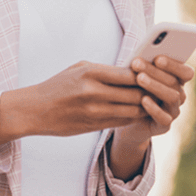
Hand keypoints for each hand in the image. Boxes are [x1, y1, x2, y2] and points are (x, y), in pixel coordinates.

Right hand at [0, 61, 148, 147]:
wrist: (36, 110)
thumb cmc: (59, 85)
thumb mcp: (80, 69)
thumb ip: (105, 70)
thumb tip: (133, 70)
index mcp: (91, 73)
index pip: (130, 74)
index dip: (145, 75)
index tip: (152, 74)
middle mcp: (94, 92)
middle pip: (135, 93)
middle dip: (149, 92)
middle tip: (159, 90)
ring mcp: (94, 111)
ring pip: (133, 110)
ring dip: (144, 107)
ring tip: (152, 102)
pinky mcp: (94, 126)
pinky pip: (122, 122)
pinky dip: (132, 117)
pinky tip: (137, 112)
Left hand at [119, 54, 193, 144]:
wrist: (126, 118)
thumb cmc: (132, 90)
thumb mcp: (137, 76)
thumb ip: (143, 67)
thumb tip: (139, 57)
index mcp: (177, 80)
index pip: (186, 72)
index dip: (174, 65)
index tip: (158, 58)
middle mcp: (179, 95)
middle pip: (174, 82)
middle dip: (154, 71)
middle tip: (137, 63)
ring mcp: (173, 111)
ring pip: (172, 97)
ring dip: (155, 86)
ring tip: (139, 78)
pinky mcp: (164, 126)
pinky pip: (164, 118)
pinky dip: (154, 108)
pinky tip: (144, 100)